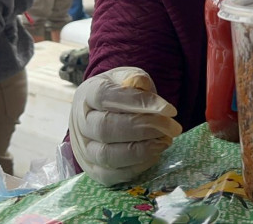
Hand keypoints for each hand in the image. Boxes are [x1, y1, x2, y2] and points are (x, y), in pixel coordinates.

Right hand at [69, 67, 182, 186]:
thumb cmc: (119, 94)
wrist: (101, 113)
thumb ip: (135, 79)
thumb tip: (140, 84)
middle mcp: (80, 123)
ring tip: (165, 141)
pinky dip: (136, 167)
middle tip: (173, 127)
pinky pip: (111, 175)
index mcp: (87, 94)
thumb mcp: (127, 78)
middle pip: (105, 128)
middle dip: (144, 129)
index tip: (169, 109)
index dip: (138, 103)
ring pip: (107, 155)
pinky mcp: (92, 169)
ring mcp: (84, 148)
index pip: (106, 97)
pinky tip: (154, 155)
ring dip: (141, 150)